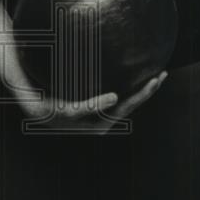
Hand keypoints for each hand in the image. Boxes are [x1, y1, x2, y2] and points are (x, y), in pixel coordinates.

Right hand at [15, 72, 166, 134]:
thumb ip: (91, 106)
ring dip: (143, 89)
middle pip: (132, 104)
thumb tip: (116, 97)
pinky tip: (139, 80)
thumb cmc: (50, 110)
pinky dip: (132, 89)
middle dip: (148, 90)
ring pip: (129, 101)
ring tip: (158, 76)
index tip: (153, 81)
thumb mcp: (68, 110)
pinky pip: (121, 98)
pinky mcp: (100, 108)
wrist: (36, 112)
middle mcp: (104, 121)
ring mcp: (103, 115)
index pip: (126, 107)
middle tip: (162, 75)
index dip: (142, 93)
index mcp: (100, 125)